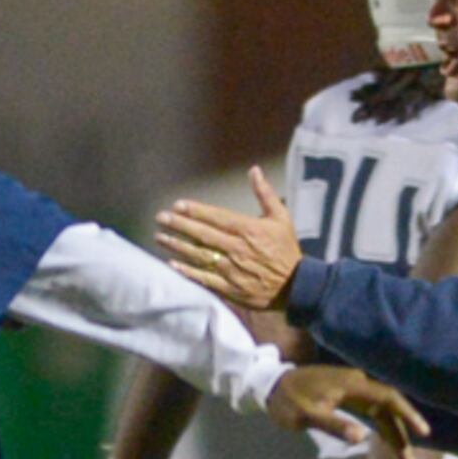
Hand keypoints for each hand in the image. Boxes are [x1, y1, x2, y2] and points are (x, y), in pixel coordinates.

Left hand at [156, 168, 304, 310]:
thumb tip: (254, 170)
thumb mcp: (281, 218)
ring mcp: (231, 270)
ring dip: (177, 246)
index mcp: (248, 230)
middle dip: (179, 225)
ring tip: (160, 237)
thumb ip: (265, 194)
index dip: (195, 211)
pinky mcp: (229, 288)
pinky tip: (172, 264)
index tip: (177, 205)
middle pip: (202, 235)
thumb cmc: (287, 250)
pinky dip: (187, 272)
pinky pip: (204, 279)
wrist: (297, 286)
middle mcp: (237, 248)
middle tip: (160, 218)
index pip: (216, 217)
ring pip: (199, 255)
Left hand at [265, 365, 429, 449]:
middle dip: (403, 439)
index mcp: (353, 384)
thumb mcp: (307, 415)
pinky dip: (386, 432)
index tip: (423, 433)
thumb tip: (360, 437)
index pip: (388, 398)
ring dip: (396, 439)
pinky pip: (376, 416)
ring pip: (385, 416)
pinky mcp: (353, 399)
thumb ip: (333, 424)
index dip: (407, 414)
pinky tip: (395, 446)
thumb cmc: (288, 400)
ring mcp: (357, 392)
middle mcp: (360, 385)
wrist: (273, 386)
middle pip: (390, 411)